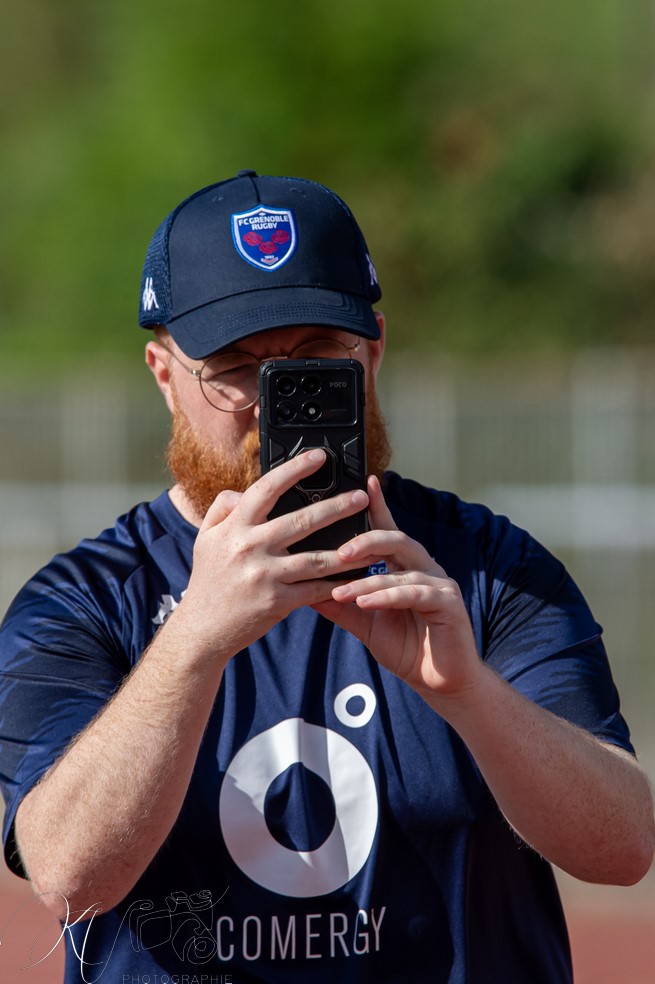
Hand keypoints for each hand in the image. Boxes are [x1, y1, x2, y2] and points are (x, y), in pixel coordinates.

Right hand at [174, 450, 369, 662]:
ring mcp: (265, 575)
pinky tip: (358, 575)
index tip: (318, 456)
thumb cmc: (208, 580)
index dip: (294, 469)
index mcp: (235, 527)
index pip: (267, 489)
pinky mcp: (277, 602)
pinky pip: (315, 589)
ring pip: (315, 558)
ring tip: (372, 539)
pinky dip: (338, 582)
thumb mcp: (206, 538)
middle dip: (335, 507)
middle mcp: (250, 547)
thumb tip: (242, 491)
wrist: (202, 629)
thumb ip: (223, 508)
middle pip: (300, 521)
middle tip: (361, 496)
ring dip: (348, 549)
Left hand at [313, 475, 483, 702]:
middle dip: (366, 540)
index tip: (365, 482)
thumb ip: (340, 604)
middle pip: (396, 540)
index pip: (388, 531)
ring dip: (369, 577)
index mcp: (405, 568)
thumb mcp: (365, 623)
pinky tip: (367, 601)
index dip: (379, 506)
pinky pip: (415, 593)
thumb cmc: (407, 649)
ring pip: (402, 568)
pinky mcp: (449, 603)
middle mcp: (425, 569)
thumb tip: (305, 588)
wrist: (440, 682)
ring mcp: (440, 584)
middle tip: (338, 550)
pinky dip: (388, 596)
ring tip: (342, 587)